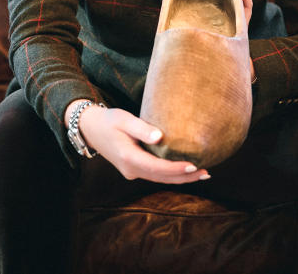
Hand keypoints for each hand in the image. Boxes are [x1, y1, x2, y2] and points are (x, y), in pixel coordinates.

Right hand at [69, 100, 210, 183]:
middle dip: (185, 177)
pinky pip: (155, 175)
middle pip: (162, 177)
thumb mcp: (124, 119)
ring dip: (180, 178)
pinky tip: (184, 171)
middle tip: (207, 173)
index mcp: (128, 157)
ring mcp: (132, 172)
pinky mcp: (134, 169)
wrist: (91, 129)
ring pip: (160, 179)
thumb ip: (141, 128)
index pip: (158, 168)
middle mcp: (131, 169)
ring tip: (202, 173)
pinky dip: (171, 174)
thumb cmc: (109, 120)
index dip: (176, 169)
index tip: (194, 166)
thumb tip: (160, 137)